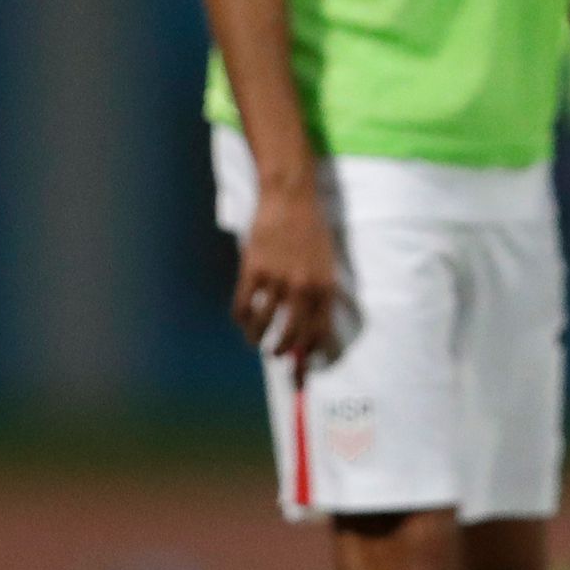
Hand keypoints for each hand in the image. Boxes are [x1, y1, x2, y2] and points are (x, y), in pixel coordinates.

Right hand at [235, 180, 340, 365]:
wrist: (291, 198)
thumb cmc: (312, 230)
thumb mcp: (327, 264)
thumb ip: (321, 294)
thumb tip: (313, 326)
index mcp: (325, 288)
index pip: (319, 334)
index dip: (309, 357)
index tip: (301, 371)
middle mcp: (303, 289)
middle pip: (291, 336)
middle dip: (283, 353)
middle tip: (276, 356)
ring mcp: (277, 280)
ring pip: (263, 326)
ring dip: (258, 340)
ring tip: (258, 343)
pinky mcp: (253, 271)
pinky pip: (243, 307)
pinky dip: (242, 320)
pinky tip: (244, 322)